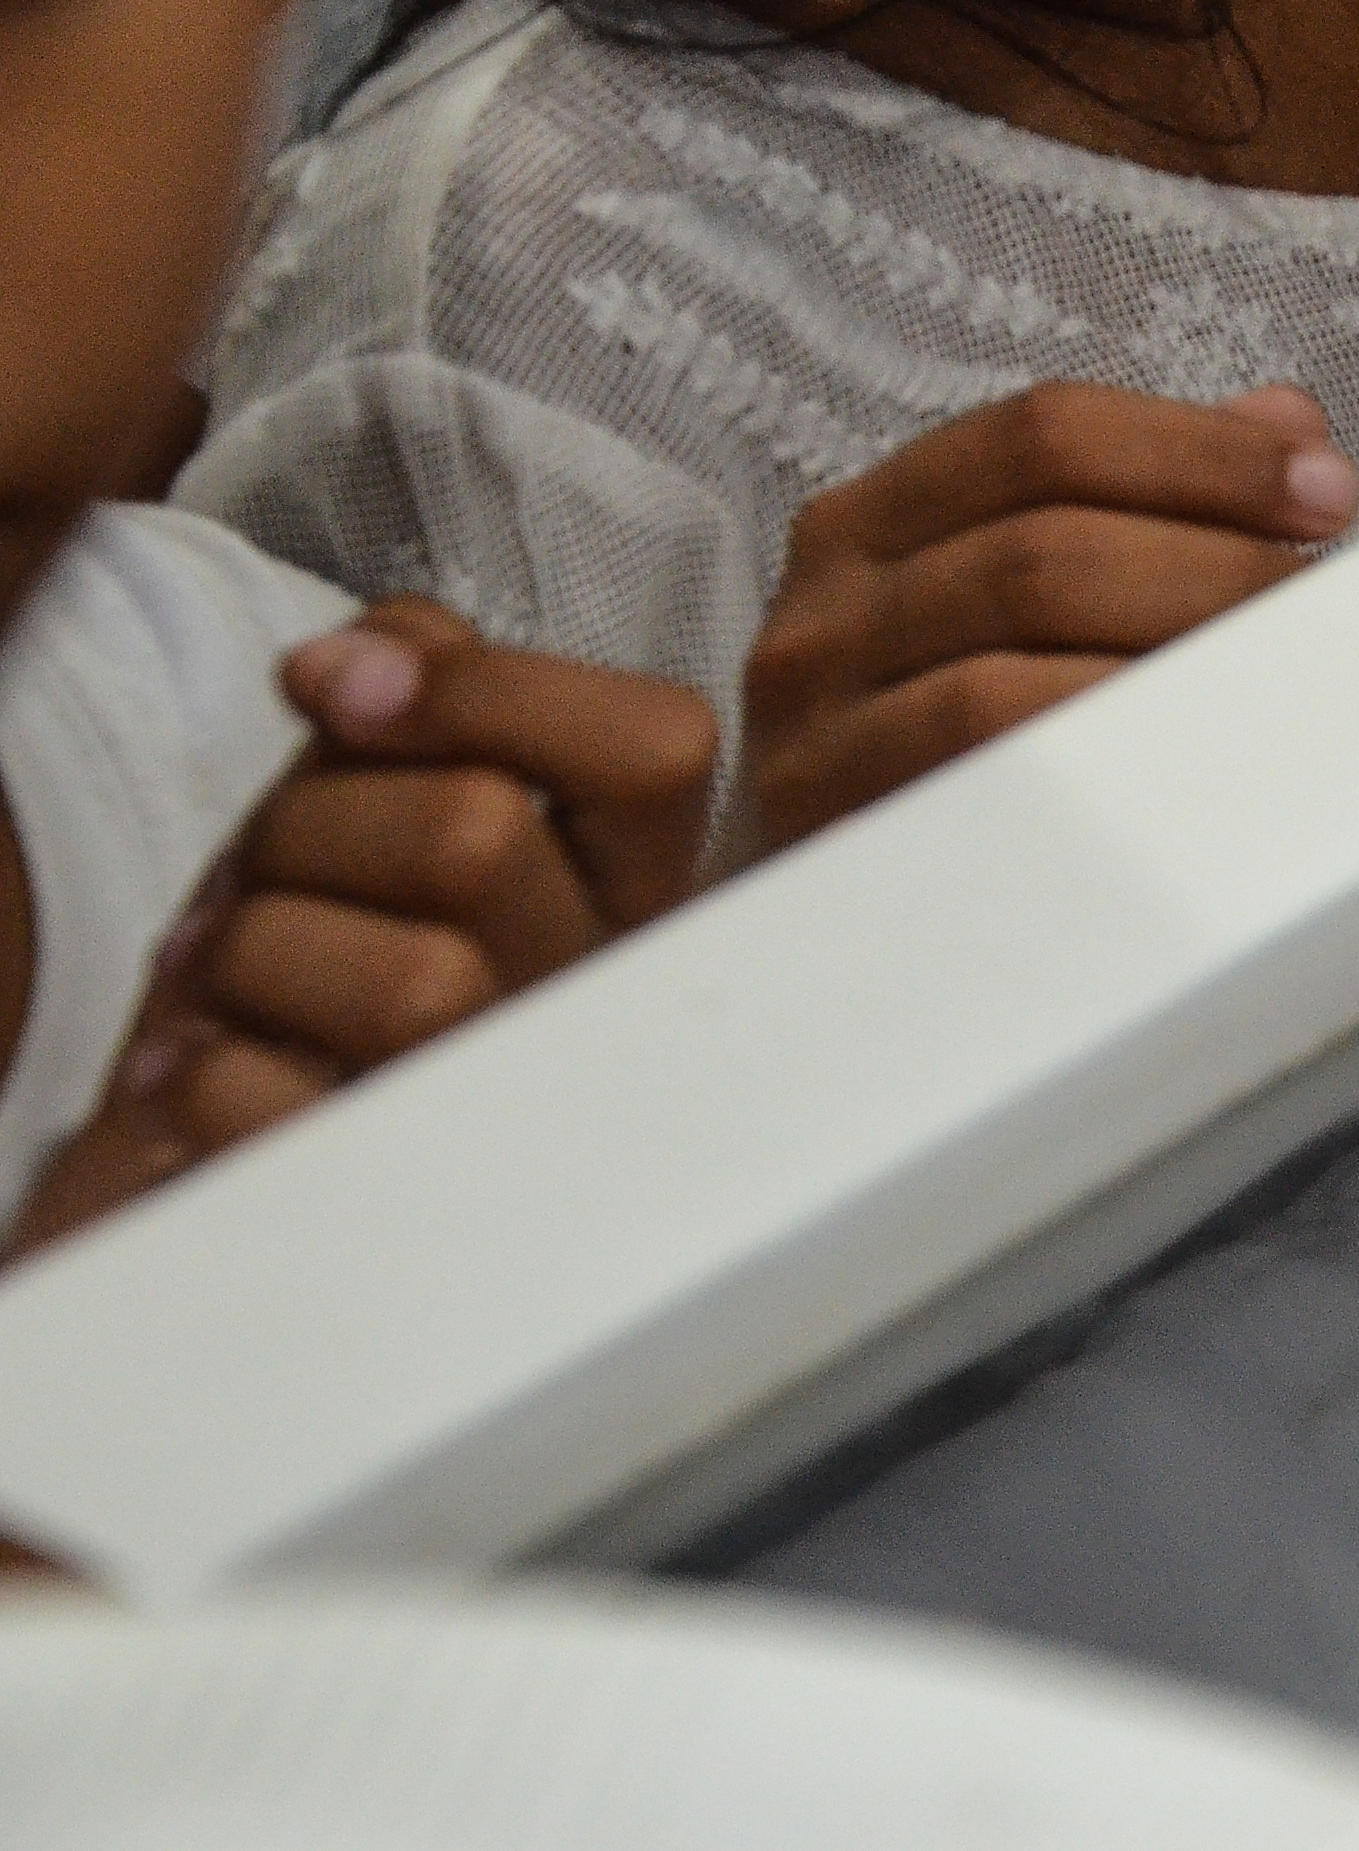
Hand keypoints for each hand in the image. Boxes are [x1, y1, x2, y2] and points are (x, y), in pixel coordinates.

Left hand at [12, 601, 715, 1248]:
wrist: (249, 1129)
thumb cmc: (337, 930)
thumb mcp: (390, 780)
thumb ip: (424, 680)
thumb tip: (363, 662)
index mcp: (632, 882)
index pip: (656, 749)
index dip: (486, 691)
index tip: (334, 688)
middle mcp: (600, 995)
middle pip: (482, 838)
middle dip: (312, 816)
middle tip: (261, 861)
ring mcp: (513, 1106)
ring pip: (414, 983)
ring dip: (255, 947)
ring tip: (222, 966)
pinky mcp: (394, 1199)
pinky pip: (295, 1110)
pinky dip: (210, 1070)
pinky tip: (199, 1064)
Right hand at [741, 382, 1358, 851]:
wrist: (810, 935)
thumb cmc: (945, 743)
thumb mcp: (1015, 604)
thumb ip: (1144, 502)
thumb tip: (1290, 421)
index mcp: (871, 522)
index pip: (1042, 436)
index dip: (1201, 451)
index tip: (1328, 489)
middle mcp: (824, 615)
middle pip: (1042, 551)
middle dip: (1215, 564)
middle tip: (1326, 592)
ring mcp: (814, 736)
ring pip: (1011, 678)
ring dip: (1171, 662)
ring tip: (1283, 675)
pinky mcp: (833, 844)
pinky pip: (986, 790)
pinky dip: (1111, 766)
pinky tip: (1200, 764)